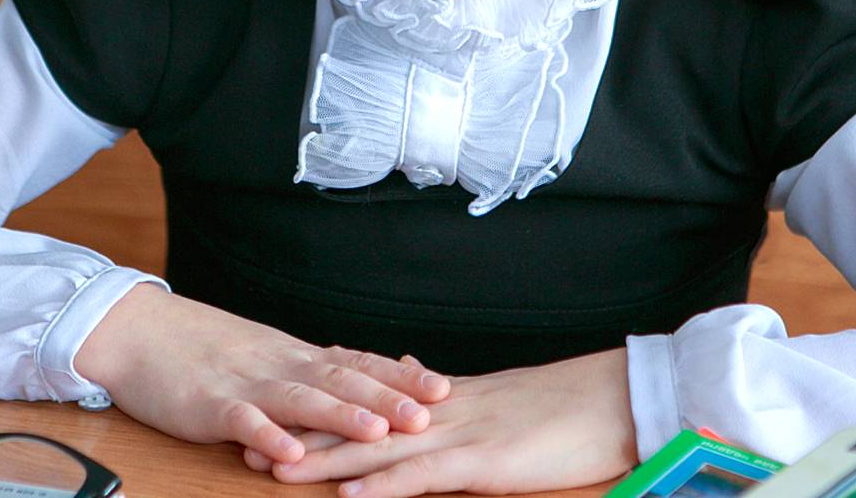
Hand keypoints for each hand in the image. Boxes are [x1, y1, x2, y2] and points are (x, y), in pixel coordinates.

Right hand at [75, 284, 451, 465]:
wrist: (138, 331)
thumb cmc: (201, 348)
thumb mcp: (263, 354)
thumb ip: (307, 371)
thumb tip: (359, 381)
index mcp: (293, 356)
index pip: (356, 361)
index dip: (399, 374)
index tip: (442, 385)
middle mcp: (278, 365)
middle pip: (340, 377)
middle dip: (386, 396)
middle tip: (429, 411)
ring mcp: (244, 383)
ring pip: (299, 398)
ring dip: (339, 414)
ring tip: (376, 431)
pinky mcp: (208, 404)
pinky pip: (241, 421)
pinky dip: (265, 436)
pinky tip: (288, 454)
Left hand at [240, 347, 638, 496]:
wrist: (610, 400)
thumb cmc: (560, 406)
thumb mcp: (494, 396)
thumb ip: (445, 390)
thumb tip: (408, 369)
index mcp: (439, 401)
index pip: (363, 405)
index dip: (312, 412)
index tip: (265, 414)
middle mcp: (437, 414)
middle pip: (356, 426)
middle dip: (300, 436)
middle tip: (245, 441)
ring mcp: (459, 436)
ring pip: (378, 451)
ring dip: (326, 462)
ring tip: (277, 469)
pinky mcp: (484, 462)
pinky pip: (425, 476)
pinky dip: (386, 487)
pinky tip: (352, 497)